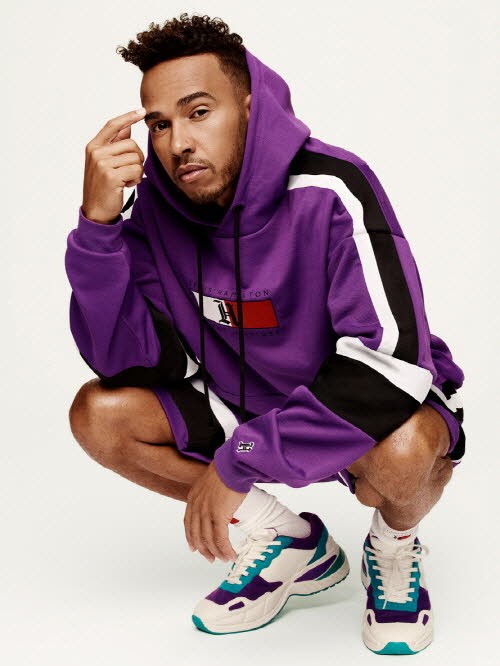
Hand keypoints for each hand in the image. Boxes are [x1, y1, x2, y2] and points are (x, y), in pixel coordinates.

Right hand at [82, 108, 146, 223]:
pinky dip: (136, 179)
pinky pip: (137, 170)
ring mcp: (103, 164)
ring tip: (126, 179)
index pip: (113, 126)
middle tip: (130, 171)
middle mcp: (96, 153)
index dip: (128, 117)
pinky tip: (127, 185)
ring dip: (137, 171)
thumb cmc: (102, 187)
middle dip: (137, 158)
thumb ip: (114, 145)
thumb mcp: (104, 163)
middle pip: (131, 144)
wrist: (96, 211)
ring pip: (136, 158)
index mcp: (93, 147)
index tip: (142, 111)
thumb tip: (127, 128)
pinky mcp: (111, 176)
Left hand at [184, 461, 246, 562]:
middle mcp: (197, 507)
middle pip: (196, 535)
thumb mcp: (211, 482)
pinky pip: (220, 539)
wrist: (232, 465)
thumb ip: (209, 494)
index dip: (191, 538)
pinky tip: (230, 554)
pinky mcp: (219, 515)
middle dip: (204, 550)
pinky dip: (225, 549)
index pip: (188, 523)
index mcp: (193, 498)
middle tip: (210, 558)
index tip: (194, 548)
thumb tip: (218, 502)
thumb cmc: (226, 469)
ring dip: (217, 552)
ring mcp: (206, 512)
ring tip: (224, 559)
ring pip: (209, 540)